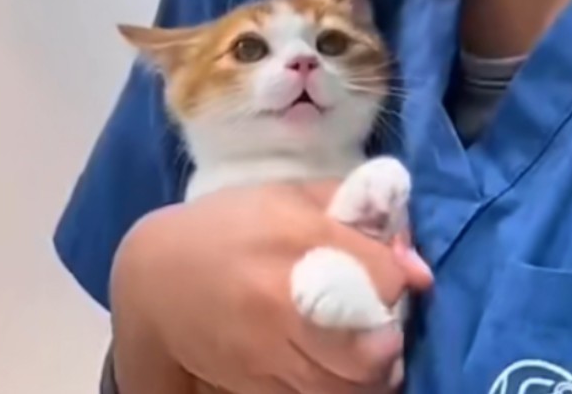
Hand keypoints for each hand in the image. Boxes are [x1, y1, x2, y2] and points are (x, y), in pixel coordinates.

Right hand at [109, 182, 432, 393]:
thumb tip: (416, 263)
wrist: (155, 280)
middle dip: (390, 337)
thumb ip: (353, 210)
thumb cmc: (227, 227)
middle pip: (375, 344)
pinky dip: (335, 388)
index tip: (391, 278)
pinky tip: (328, 366)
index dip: (397, 279)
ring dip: (370, 372)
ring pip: (351, 384)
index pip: (383, 274)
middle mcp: (282, 294)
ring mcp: (268, 347)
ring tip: (363, 350)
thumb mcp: (285, 197)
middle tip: (382, 325)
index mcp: (294, 234)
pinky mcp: (256, 384)